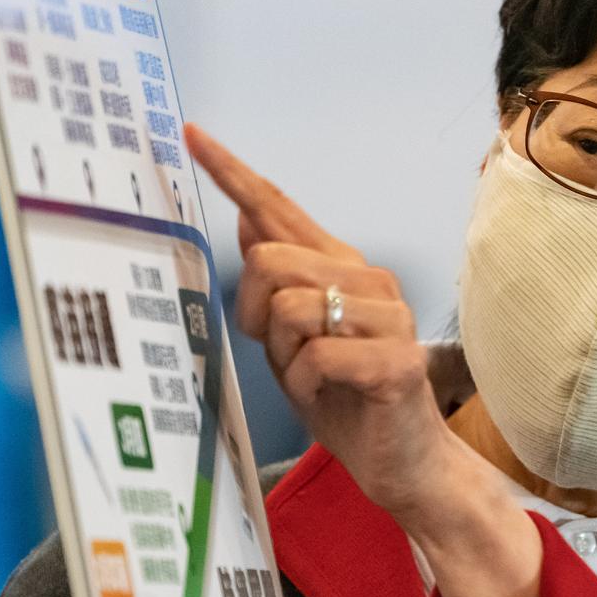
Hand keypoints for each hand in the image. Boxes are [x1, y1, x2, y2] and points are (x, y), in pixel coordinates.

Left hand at [184, 124, 458, 515]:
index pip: (279, 209)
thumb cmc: (346, 400)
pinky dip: (306, 385)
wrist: (403, 462)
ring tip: (314, 379)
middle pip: (269, 260)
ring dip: (285, 357)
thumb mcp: (291, 338)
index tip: (193, 134)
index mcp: (340, 268)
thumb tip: (246, 217)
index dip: (233, 172)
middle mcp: (368, 280)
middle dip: (256, 312)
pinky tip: (331, 396)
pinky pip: (317, 357)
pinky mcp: (397, 359)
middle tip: (281, 351)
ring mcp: (388, 316)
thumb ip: (275, 282)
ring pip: (291, 308)